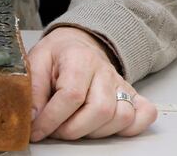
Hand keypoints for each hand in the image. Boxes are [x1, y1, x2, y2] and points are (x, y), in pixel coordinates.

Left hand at [28, 26, 156, 140]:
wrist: (76, 44)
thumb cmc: (56, 56)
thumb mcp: (35, 63)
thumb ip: (33, 89)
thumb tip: (32, 117)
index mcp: (79, 58)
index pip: (71, 95)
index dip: (52, 119)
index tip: (37, 131)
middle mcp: (105, 71)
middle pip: (100, 110)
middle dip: (73, 129)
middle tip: (55, 130)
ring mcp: (121, 83)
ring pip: (121, 117)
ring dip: (95, 132)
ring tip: (74, 127)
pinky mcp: (132, 94)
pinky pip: (144, 115)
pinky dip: (130, 128)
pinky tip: (105, 127)